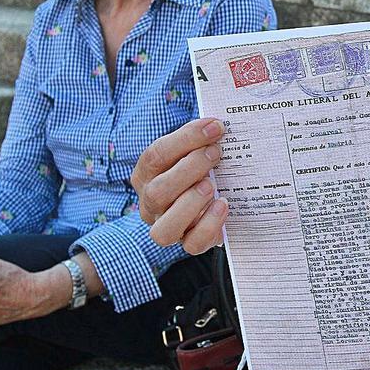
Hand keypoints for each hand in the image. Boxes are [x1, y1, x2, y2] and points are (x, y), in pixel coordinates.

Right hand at [131, 117, 226, 253]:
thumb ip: (201, 140)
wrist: (212, 199)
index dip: (185, 139)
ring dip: (190, 204)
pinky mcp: (187, 243)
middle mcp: (150, 203)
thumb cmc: (200, 167)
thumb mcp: (194, 150)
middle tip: (215, 153)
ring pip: (164, 228)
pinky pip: (191, 245)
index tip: (214, 127)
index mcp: (146, 174)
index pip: (155, 155)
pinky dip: (209, 226)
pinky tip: (223, 205)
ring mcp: (166, 226)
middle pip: (157, 192)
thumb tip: (218, 124)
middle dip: (188, 170)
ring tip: (212, 185)